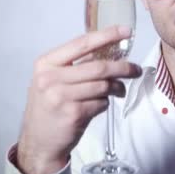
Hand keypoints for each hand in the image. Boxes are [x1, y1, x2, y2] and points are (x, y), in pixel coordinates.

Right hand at [16, 25, 141, 173]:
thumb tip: (108, 51)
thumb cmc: (49, 107)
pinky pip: (101, 103)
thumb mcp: (53, 80)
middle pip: (98, 67)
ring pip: (103, 85)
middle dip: (122, 67)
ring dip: (116, 88)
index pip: (82, 43)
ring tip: (119, 90)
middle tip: (136, 69)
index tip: (126, 32)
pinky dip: (105, 103)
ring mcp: (60, 96)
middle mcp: (50, 78)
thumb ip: (76, 65)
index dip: (106, 36)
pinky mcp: (73, 114)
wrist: (38, 142)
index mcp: (46, 63)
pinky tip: (99, 106)